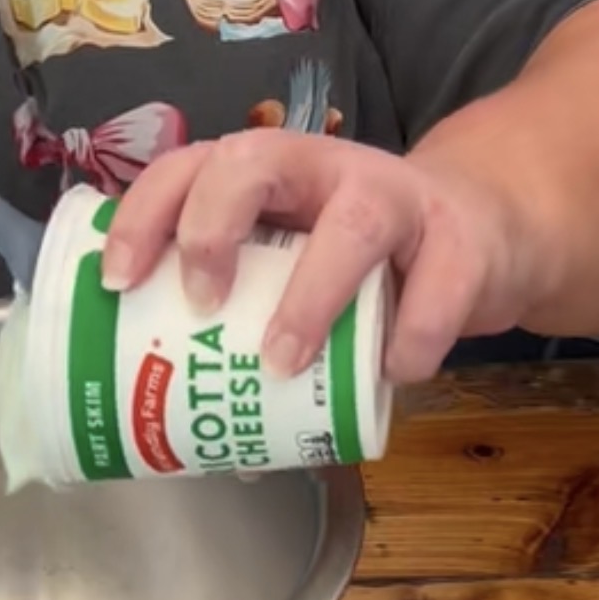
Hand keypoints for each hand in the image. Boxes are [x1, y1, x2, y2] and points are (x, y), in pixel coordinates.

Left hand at [101, 129, 548, 383]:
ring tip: (282, 362)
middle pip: (253, 160)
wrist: (480, 235)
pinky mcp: (464, 237)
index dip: (144, 217)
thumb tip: (202, 439)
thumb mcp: (294, 277)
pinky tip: (393, 374)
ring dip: (310, 297)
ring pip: (354, 224)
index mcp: (265, 177)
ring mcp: (398, 195)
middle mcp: (323, 168)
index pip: (187, 167)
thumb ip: (254, 333)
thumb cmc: (360, 267)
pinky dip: (413, 337)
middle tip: (200, 304)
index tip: (118, 283)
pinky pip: (441, 284)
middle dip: (212, 229)